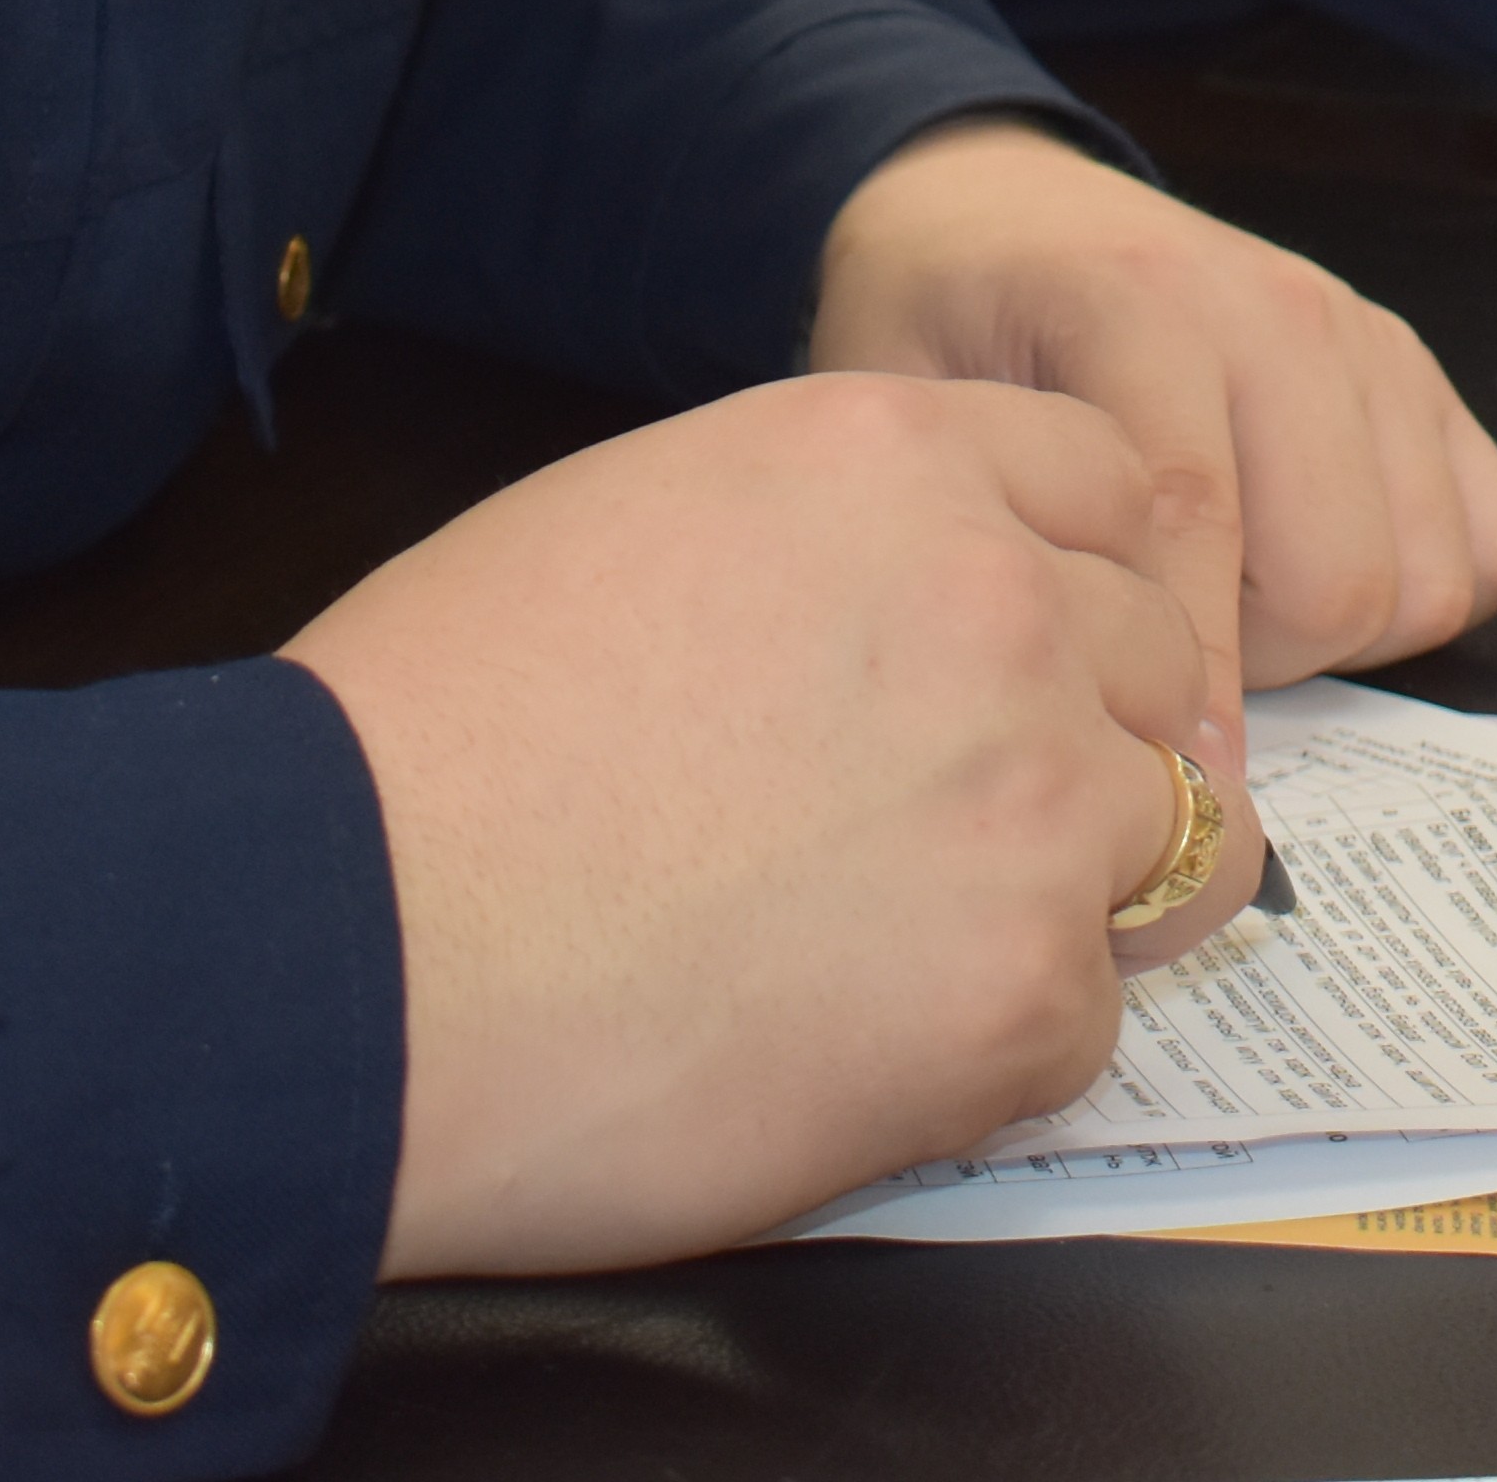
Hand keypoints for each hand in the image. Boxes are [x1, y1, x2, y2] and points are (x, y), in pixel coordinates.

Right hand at [300, 374, 1264, 1277]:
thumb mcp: (631, 521)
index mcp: (888, 456)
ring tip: (875, 940)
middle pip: (1152, 661)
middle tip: (925, 825)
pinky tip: (840, 1038)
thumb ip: (821, 540)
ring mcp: (1030, 795)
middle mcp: (997, 598)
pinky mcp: (1021, 991)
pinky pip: (1088, 1013)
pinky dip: (993, 1041)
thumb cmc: (424, 745)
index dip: (1066, 581)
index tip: (1012, 660)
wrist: (341, 951)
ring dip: (1050, 887)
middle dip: (1070, 734)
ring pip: (1155, 835)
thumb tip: (893, 608)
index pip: (1106, 487)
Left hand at [809, 126, 1496, 719]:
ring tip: (1234, 604)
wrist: (1002, 209)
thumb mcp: (903, 406)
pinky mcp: (1418, 370)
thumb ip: (980, 529)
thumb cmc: (943, 321)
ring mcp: (1364, 336)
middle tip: (1172, 648)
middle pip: (1341, 577)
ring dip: (1338, 634)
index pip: (1197, 524)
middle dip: (1264, 660)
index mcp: (1143, 303)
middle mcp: (1277, 309)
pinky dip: (1421, 592)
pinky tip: (1311, 570)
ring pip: (1428, 576)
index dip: (1191, 686)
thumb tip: (1055, 714)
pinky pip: (1494, 542)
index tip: (1172, 791)